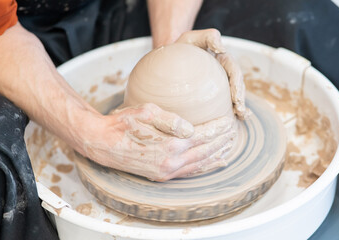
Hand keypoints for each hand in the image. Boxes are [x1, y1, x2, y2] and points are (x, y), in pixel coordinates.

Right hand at [82, 103, 236, 180]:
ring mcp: (167, 171)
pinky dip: (206, 167)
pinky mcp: (162, 175)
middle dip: (222, 142)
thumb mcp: (147, 112)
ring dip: (218, 155)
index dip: (218, 129)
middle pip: (206, 151)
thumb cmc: (123, 124)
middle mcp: (171, 162)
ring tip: (231, 147)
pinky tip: (216, 162)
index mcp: (170, 144)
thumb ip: (171, 120)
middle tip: (235, 132)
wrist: (103, 144)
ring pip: (200, 164)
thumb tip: (192, 128)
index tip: (229, 121)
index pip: (203, 136)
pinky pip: (190, 172)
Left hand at [176, 29, 250, 119]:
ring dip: (239, 107)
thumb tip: (221, 47)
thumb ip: (208, 37)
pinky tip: (235, 121)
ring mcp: (220, 84)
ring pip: (233, 96)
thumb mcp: (191, 38)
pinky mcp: (213, 95)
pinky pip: (224, 105)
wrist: (167, 61)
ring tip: (240, 117)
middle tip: (239, 110)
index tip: (236, 97)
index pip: (234, 71)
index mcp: (222, 60)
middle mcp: (224, 73)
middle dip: (240, 98)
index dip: (238, 84)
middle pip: (237, 86)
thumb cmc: (179, 48)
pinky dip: (231, 113)